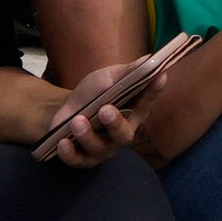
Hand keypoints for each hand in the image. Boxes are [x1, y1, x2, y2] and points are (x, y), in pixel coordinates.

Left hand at [33, 61, 148, 169]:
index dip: (153, 91)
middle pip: (124, 135)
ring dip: (87, 136)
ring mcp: (103, 149)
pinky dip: (70, 154)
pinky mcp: (83, 159)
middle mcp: (122, 133)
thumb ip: (127, 72)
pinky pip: (78, 161)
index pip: (146, 102)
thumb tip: (149, 59)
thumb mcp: (109, 77)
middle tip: (105, 110)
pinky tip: (62, 143)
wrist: (66, 110)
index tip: (159, 76)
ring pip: (99, 148)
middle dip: (115, 124)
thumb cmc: (94, 92)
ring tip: (76, 121)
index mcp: (133, 112)